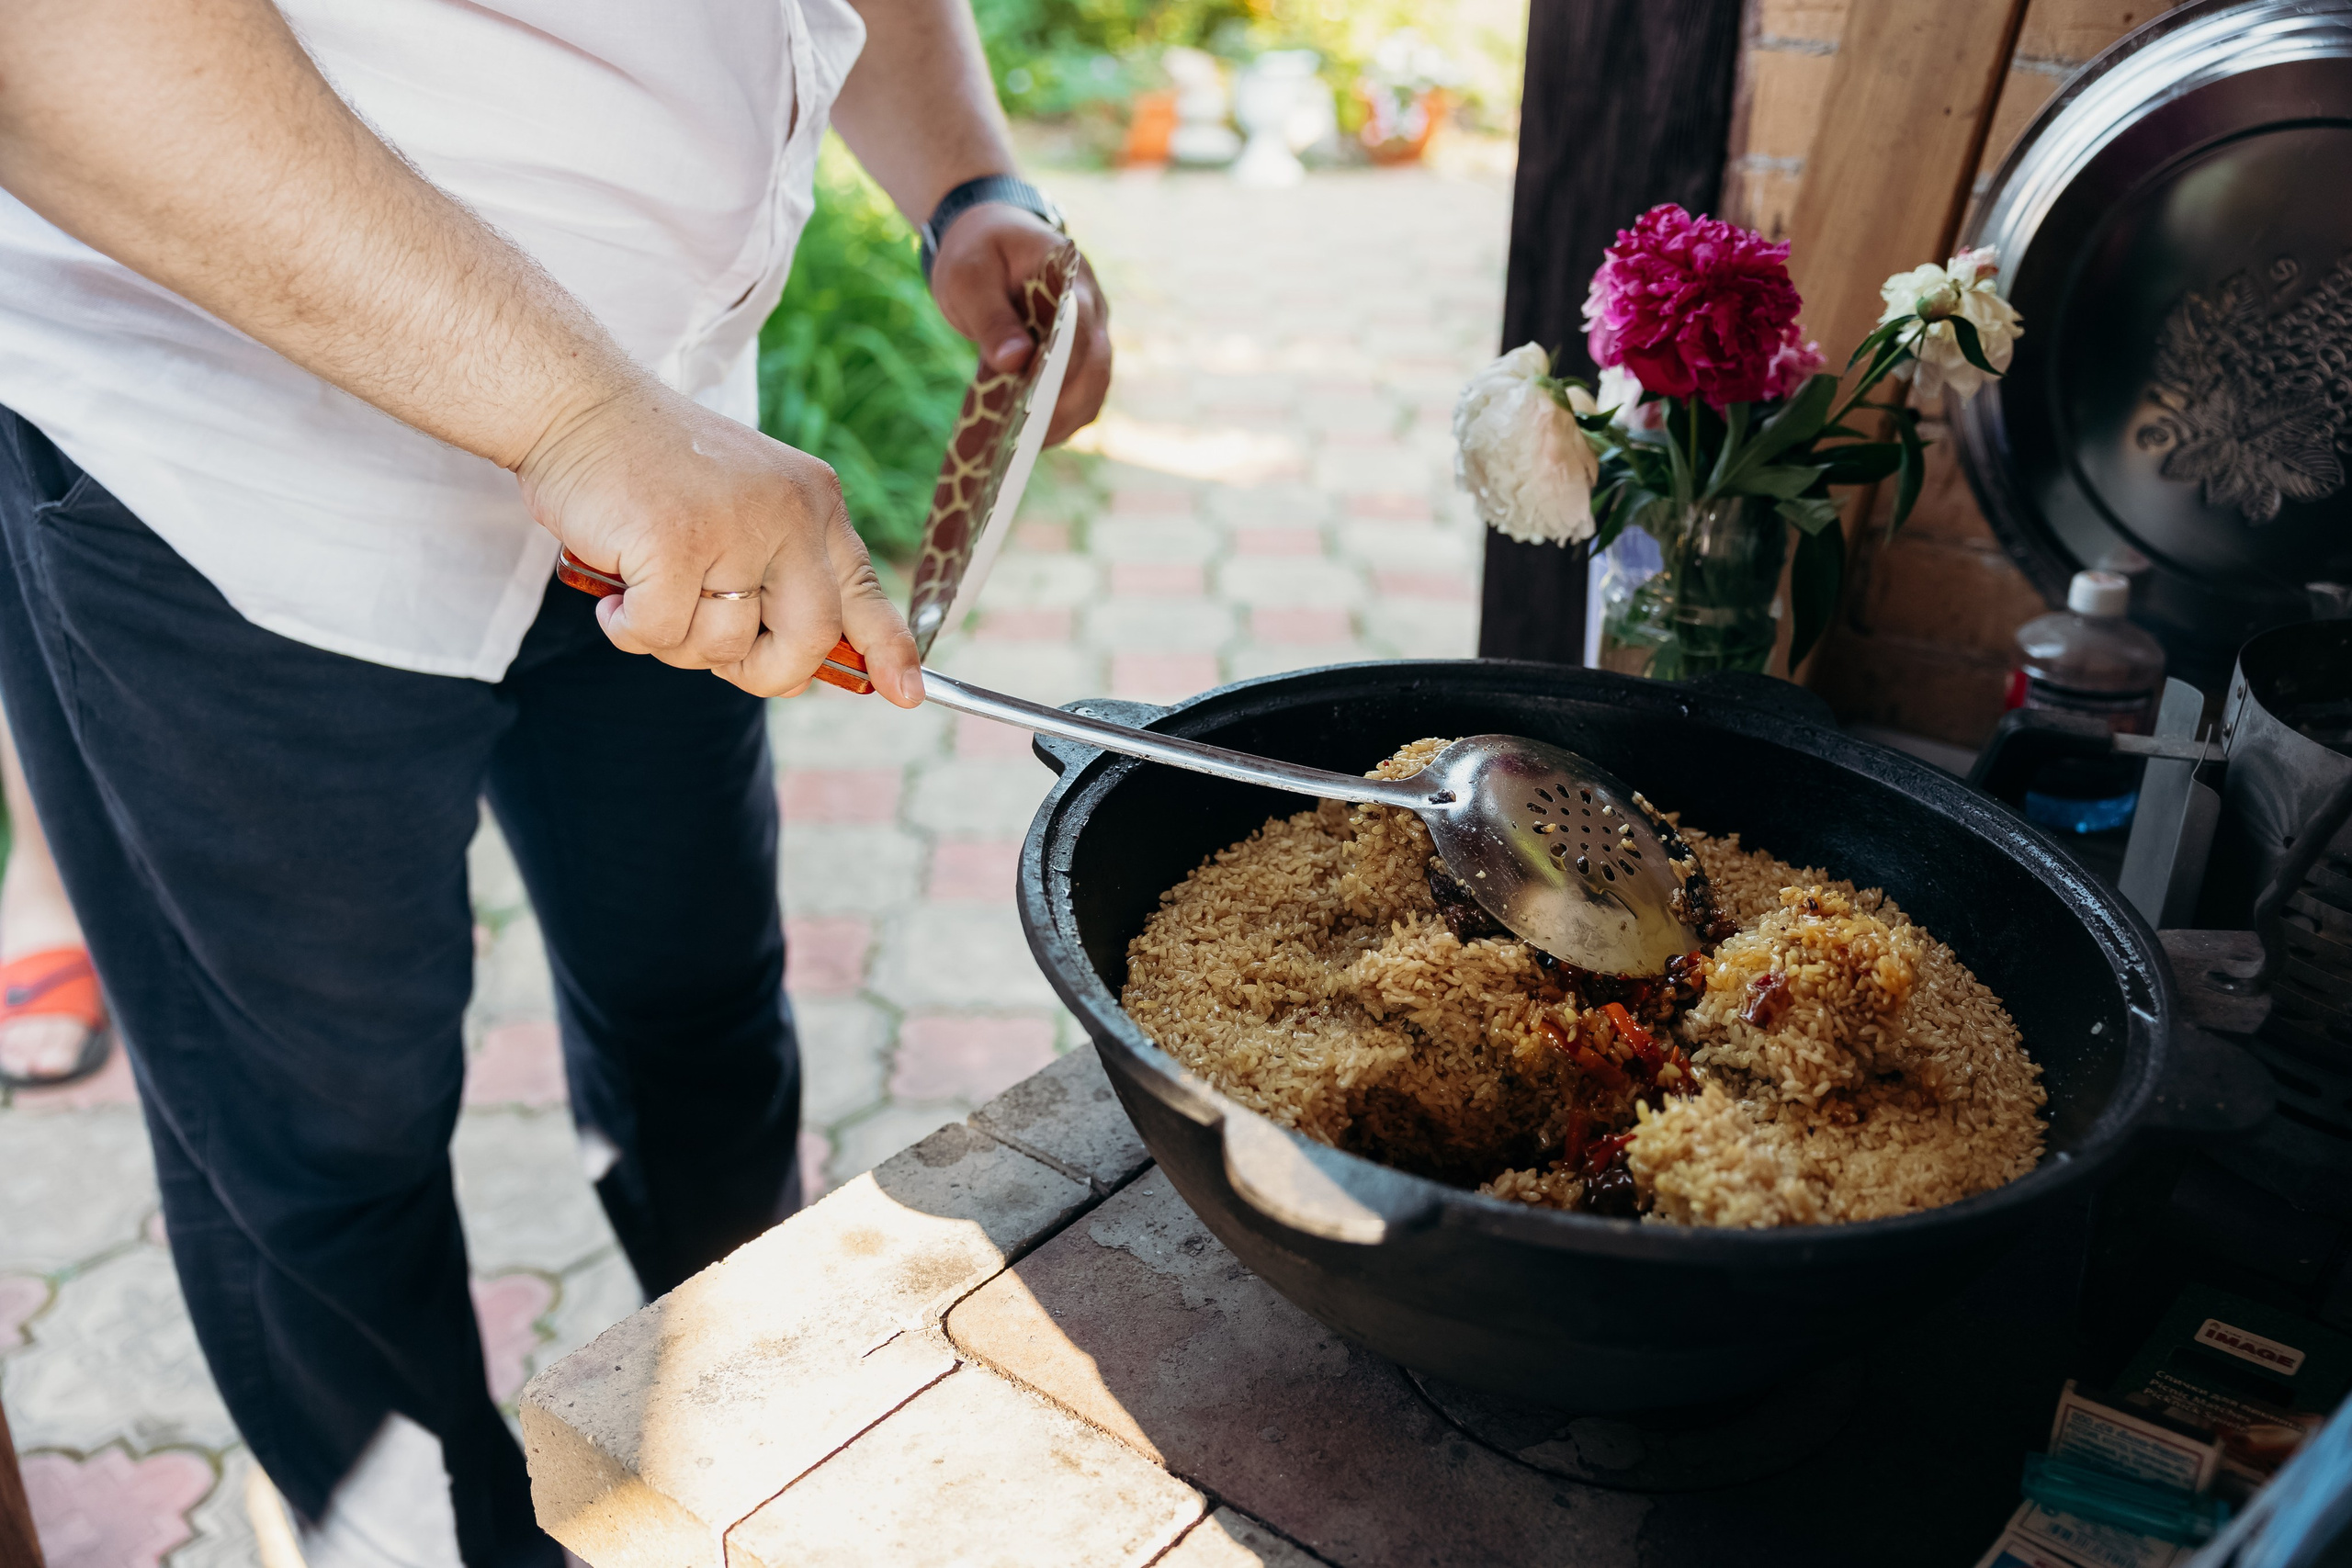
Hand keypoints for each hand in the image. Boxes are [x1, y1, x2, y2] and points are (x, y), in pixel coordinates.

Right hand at [516, 383, 923, 705]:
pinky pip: (661, 635)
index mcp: (814, 502)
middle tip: (723, 661)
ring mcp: (735, 527)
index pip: (864, 588)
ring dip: (677, 641)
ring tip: (647, 588)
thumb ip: (776, 577)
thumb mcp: (740, 509)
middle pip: (810, 639)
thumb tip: (803, 675)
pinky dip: (629, 630)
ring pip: (726, 645)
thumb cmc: (648, 470)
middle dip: (766, 672)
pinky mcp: (674, 544)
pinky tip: (614, 593)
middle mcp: (789, 512)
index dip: (887, 648)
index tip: (906, 693)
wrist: (577, 405)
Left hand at [928, 203, 1110, 443]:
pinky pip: (1079, 397)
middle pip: (1095, 367)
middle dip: (1064, 406)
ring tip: (1023, 450)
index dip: (1062, 365)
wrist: (989, 240)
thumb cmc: (977, 253)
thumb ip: (990, 316)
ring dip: (1064, 421)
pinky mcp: (1078, 359)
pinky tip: (1025, 441)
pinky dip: (1058, 421)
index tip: (1035, 400)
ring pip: (1093, 389)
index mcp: (1069, 275)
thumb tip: (1014, 363)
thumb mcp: (968, 276)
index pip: (1079, 326)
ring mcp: (1090, 335)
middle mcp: (1092, 308)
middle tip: (1025, 441)